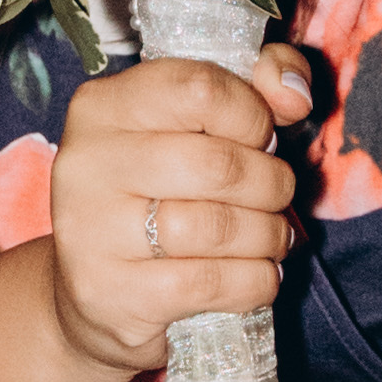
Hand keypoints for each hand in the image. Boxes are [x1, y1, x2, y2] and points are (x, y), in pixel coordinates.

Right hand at [44, 41, 312, 381]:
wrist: (96, 295)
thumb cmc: (160, 197)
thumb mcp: (195, 128)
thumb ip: (255, 86)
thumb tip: (296, 93)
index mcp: (103, 106)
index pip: (201, 88)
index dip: (253, 116)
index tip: (259, 138)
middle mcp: (86, 162)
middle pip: (218, 164)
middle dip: (272, 184)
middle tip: (276, 197)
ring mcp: (90, 231)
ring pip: (218, 227)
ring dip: (269, 236)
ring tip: (272, 238)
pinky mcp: (109, 293)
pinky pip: (211, 283)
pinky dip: (255, 281)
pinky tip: (257, 277)